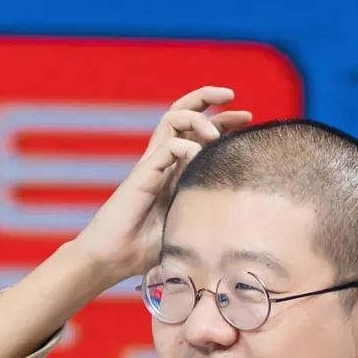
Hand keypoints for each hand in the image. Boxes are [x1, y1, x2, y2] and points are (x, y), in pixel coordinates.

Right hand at [74, 87, 251, 281]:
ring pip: (172, 120)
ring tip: (215, 133)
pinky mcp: (141, 176)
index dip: (223, 120)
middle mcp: (162, 161)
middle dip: (208, 98)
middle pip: (182, 113)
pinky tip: (198, 157)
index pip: (198, 132)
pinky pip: (166, 147)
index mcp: (174, 170)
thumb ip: (209, 214)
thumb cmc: (144, 250)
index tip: (247, 117)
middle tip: (233, 97)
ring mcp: (150, 166)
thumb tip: (246, 220)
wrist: (110, 260)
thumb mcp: (188, 227)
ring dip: (197, 118)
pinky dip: (186, 146)